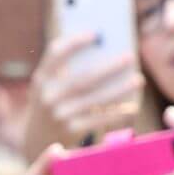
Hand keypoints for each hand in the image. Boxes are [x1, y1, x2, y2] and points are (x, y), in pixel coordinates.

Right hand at [24, 32, 143, 155]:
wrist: (36, 141)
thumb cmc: (50, 105)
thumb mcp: (48, 87)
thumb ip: (65, 70)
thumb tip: (103, 51)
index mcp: (40, 80)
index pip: (55, 54)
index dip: (75, 42)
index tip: (96, 33)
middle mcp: (47, 97)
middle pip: (84, 79)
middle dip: (109, 67)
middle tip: (130, 57)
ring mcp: (58, 115)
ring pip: (96, 99)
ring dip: (120, 89)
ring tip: (138, 80)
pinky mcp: (70, 131)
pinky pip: (100, 119)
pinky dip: (117, 113)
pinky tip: (132, 106)